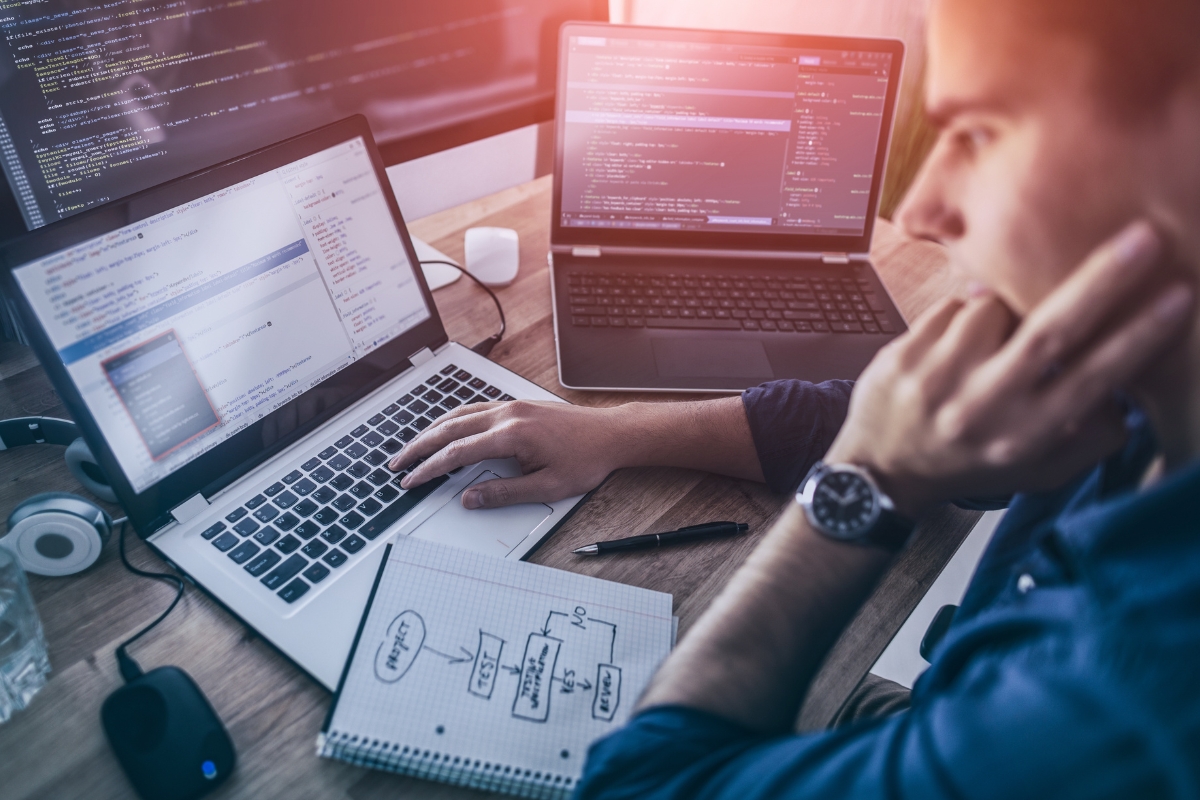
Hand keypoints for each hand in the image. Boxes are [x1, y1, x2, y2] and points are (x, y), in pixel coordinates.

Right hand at [388, 401, 633, 508]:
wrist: (611, 434)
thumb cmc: (586, 460)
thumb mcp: (547, 487)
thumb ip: (504, 493)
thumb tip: (469, 499)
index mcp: (512, 434)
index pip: (457, 452)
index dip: (429, 468)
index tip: (411, 481)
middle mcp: (507, 414)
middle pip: (449, 428)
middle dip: (419, 447)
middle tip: (397, 464)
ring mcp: (511, 406)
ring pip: (459, 414)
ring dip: (432, 430)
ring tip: (412, 447)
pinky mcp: (517, 405)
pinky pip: (475, 408)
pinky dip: (453, 419)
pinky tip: (445, 429)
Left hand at [825, 220, 1193, 517]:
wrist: (881, 469)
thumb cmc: (972, 464)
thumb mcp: (1038, 470)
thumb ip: (1090, 438)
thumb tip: (1130, 395)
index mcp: (1024, 436)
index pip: (1091, 380)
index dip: (1138, 338)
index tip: (1177, 297)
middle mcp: (982, 406)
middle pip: (1050, 332)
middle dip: (1101, 282)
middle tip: (1142, 238)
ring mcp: (937, 377)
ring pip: (994, 308)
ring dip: (1005, 308)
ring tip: (995, 339)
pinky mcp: (903, 353)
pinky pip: (951, 306)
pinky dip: (964, 314)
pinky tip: (958, 344)